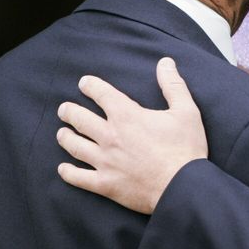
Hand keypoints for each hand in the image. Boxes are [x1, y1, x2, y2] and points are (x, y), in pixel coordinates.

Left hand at [56, 57, 207, 213]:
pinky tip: (63, 168)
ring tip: (63, 133)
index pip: (101, 94)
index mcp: (127, 116)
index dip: (90, 86)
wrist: (182, 186)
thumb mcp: (186, 111)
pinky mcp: (105, 184)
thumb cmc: (186, 148)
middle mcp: (109, 136)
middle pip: (79, 118)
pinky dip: (68, 172)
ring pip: (74, 145)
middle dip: (69, 111)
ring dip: (66, 137)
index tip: (84, 83)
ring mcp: (104, 161)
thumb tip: (165, 62)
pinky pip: (78, 177)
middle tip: (65, 109)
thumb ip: (173, 85)